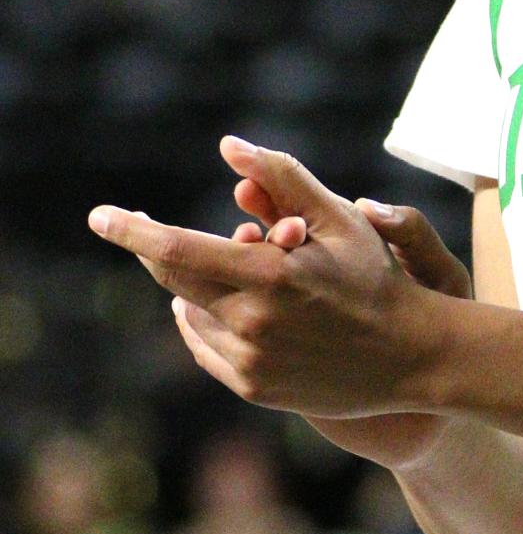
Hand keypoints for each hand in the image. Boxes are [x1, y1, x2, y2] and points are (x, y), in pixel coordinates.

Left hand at [88, 137, 460, 445]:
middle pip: (174, 281)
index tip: (100, 216)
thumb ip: (282, 178)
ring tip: (239, 272)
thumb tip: (230, 145)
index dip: (133, 231)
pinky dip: (205, 321)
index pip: (176, 250)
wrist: (411, 355)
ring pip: (189, 314)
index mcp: (270, 275)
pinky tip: (232, 307)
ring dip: (196, 287)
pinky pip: (205, 347)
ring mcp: (249, 361)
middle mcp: (251, 322)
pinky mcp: (251, 388)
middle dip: (162, 252)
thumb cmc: (378, 275)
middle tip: (157, 234)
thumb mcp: (340, 218)